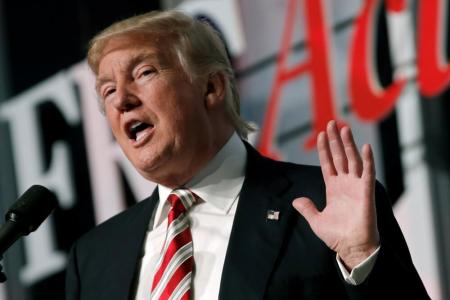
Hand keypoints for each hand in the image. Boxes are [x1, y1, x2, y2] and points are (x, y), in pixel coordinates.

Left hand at [293, 120, 379, 268]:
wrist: (351, 248)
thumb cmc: (336, 236)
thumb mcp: (316, 221)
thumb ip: (307, 208)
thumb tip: (296, 200)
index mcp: (333, 188)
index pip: (328, 163)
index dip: (324, 149)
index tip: (320, 135)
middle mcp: (345, 184)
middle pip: (339, 156)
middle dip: (335, 140)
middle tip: (331, 123)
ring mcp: (356, 186)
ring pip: (352, 160)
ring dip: (348, 144)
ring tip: (343, 128)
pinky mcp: (366, 192)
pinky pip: (368, 172)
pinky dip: (368, 159)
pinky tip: (365, 147)